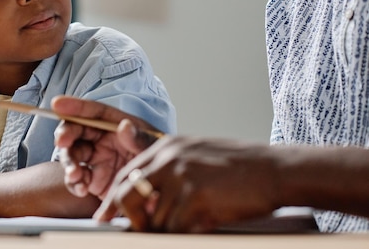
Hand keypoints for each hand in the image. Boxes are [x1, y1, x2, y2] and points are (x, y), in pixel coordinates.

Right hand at [52, 96, 157, 198]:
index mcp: (115, 123)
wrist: (163, 189)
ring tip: (76, 175)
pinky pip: (77, 179)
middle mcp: (101, 138)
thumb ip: (140, 138)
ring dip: (68, 162)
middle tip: (62, 142)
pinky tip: (81, 188)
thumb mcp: (155, 147)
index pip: (93, 111)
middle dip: (65, 134)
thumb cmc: (160, 160)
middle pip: (75, 130)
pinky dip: (75, 183)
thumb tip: (125, 126)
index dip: (74, 105)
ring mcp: (95, 158)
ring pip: (72, 154)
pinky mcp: (93, 179)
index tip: (57, 104)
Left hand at [95, 136, 279, 232]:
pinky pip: (175, 227)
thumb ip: (168, 168)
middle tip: (128, 230)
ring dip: (164, 230)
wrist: (273, 170)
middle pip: (127, 194)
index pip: (126, 173)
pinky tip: (196, 227)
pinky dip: (180, 234)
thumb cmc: (239, 166)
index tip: (105, 215)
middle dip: (126, 218)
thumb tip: (144, 197)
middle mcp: (169, 158)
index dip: (113, 198)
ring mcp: (182, 177)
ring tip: (184, 225)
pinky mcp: (196, 197)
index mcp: (167, 146)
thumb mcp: (197, 153)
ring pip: (154, 218)